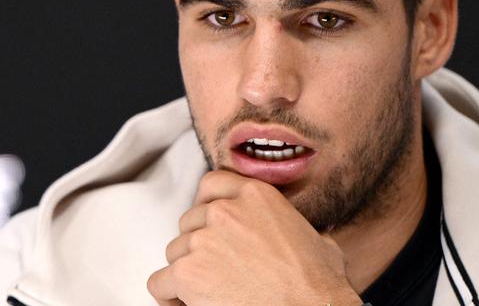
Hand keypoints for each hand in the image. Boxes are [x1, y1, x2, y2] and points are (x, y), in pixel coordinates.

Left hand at [147, 170, 361, 305]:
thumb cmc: (319, 287)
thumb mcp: (318, 241)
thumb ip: (294, 227)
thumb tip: (305, 238)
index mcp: (256, 195)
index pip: (211, 184)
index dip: (207, 207)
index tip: (210, 226)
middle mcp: (225, 210)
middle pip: (190, 221)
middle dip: (198, 244)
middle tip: (215, 268)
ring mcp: (204, 239)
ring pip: (174, 251)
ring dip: (186, 270)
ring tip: (207, 291)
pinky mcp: (188, 272)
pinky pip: (160, 281)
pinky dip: (169, 296)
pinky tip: (185, 305)